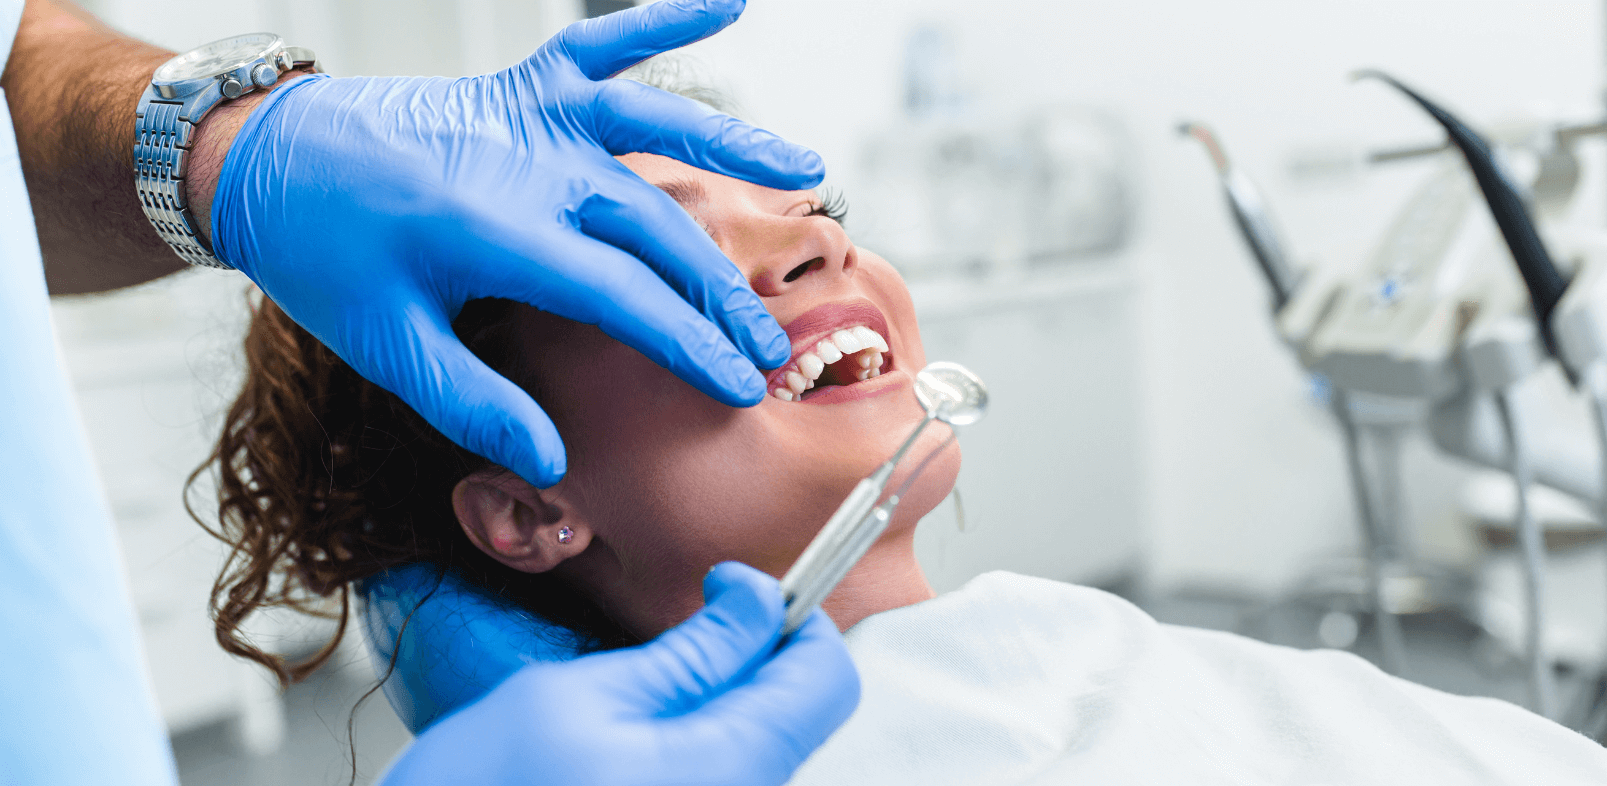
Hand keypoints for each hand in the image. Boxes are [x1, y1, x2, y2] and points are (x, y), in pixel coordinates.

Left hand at [208, 0, 813, 485]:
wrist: (265, 157)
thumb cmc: (324, 254)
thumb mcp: (386, 344)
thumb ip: (473, 403)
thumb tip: (554, 462)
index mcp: (495, 231)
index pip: (623, 296)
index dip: (689, 342)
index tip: (739, 384)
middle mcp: (528, 165)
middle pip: (656, 227)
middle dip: (722, 292)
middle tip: (774, 347)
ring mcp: (531, 116)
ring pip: (653, 125)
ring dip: (733, 147)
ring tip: (807, 170)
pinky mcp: (522, 85)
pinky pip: (602, 45)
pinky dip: (662, 20)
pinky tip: (727, 0)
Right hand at [380, 563, 859, 785]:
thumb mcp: (577, 700)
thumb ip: (688, 654)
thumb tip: (756, 601)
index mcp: (729, 769)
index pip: (826, 678)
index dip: (793, 618)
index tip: (736, 591)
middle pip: (795, 714)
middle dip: (751, 657)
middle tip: (680, 629)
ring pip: (755, 747)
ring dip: (715, 702)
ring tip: (634, 696)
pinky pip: (717, 781)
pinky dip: (690, 746)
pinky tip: (625, 743)